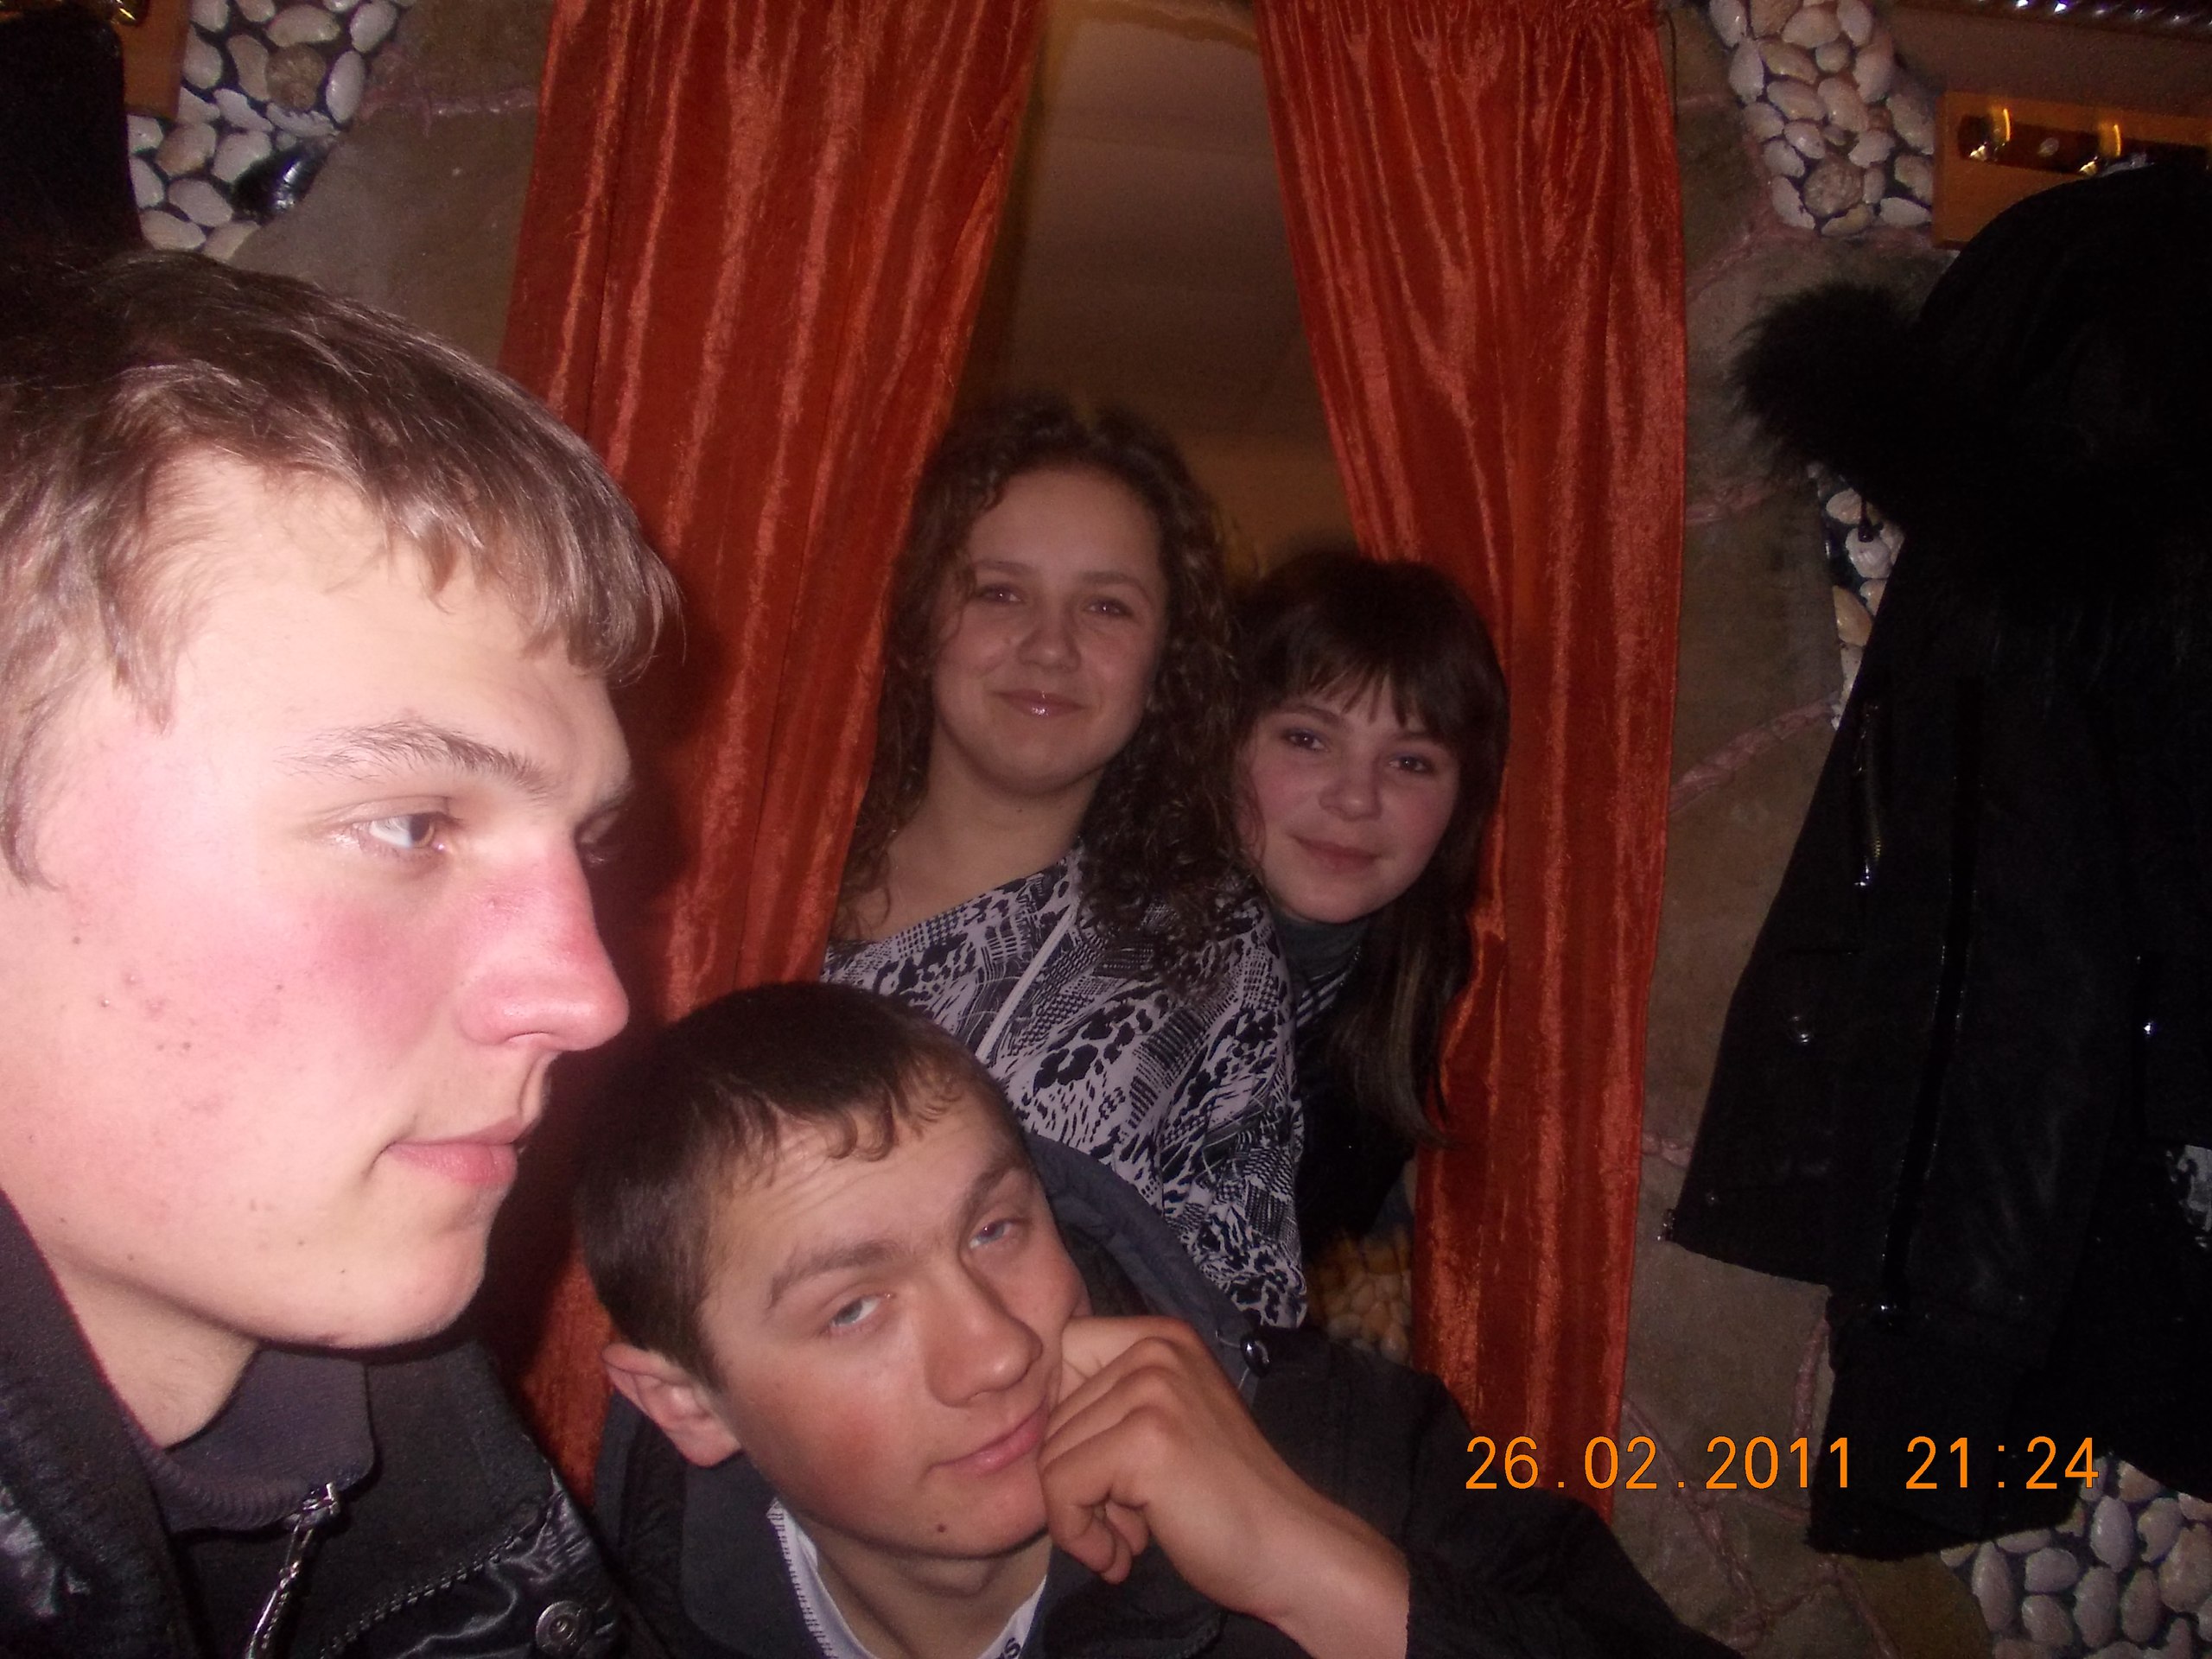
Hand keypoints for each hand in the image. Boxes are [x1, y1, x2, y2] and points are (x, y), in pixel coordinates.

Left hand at [1039, 1317, 1408, 1658]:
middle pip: (1052, 1413)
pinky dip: (1079, 1536)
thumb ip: (1112, 1407)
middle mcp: (1158, 1349)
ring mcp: (1154, 1390)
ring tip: (1131, 1537)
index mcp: (1163, 1338)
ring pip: (1050, 1455)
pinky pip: (1061, 1488)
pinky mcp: (1146, 1441)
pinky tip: (1121, 1556)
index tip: (1100, 1470)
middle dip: (1078, 1481)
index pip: (1063, 1353)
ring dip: (1080, 1516)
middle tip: (1128, 1521)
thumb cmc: (1226, 1499)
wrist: (1291, 1548)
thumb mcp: (1169, 1422)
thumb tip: (1030, 1426)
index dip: (1066, 1417)